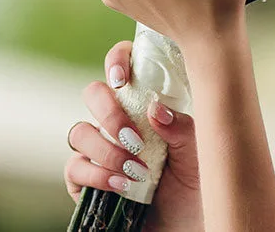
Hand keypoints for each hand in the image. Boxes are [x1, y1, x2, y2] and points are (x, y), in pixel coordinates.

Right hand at [65, 41, 202, 231]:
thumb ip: (181, 128)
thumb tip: (153, 108)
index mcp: (147, 107)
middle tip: (133, 137)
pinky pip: (74, 168)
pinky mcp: (89, 181)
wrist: (189, 228)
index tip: (122, 79)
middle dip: (108, 112)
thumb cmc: (199, 186)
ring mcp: (102, 151)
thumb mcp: (200, 153)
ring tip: (135, 171)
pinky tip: (121, 185)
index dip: (117, 61)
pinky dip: (96, 175)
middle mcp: (121, 123)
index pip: (125, 68)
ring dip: (106, 149)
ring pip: (79, 131)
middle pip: (93, 93)